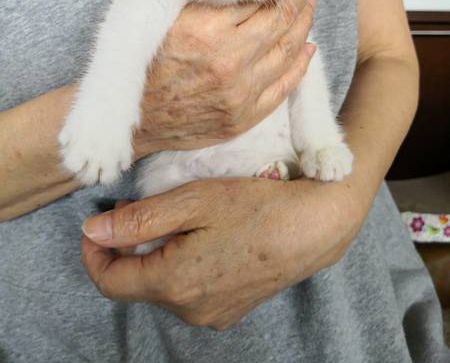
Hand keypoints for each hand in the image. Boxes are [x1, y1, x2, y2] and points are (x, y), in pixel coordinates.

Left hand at [81, 175, 364, 329]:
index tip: (95, 224)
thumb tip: (94, 231)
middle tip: (137, 209)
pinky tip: (200, 237)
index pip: (110, 281)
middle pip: (137, 283)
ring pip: (164, 286)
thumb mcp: (193, 202)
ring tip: (173, 219)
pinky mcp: (231, 308)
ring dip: (155, 255)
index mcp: (175, 283)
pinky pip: (190, 290)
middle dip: (128, 248)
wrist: (314, 226)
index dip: (93, 253)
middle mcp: (190, 309)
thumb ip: (139, 220)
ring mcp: (213, 313)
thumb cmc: (255, 207)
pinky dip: (180, 265)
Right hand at [133, 0, 315, 158]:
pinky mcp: (245, 116)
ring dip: (303, 27)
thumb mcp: (168, 19)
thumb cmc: (149, 65)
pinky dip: (300, 65)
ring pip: (288, 52)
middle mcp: (229, 60)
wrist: (136, 118)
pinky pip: (284, 87)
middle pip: (281, 21)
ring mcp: (241, 92)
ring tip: (308, 9)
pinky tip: (307, 49)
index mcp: (207, 30)